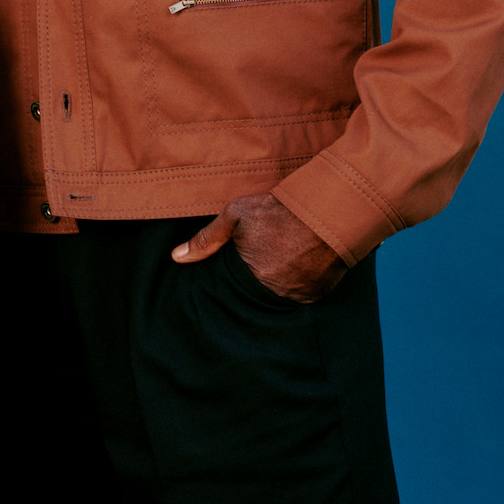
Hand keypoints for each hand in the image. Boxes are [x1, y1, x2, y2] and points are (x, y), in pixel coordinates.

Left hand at [171, 193, 346, 301]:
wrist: (327, 209)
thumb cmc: (278, 210)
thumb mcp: (236, 216)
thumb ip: (206, 239)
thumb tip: (176, 258)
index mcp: (250, 276)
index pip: (235, 287)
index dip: (239, 272)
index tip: (246, 258)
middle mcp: (274, 292)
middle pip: (259, 292)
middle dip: (260, 276)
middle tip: (269, 255)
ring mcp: (298, 295)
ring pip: (281, 294)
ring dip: (280, 281)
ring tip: (284, 256)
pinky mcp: (319, 294)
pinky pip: (303, 294)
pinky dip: (300, 282)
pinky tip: (299, 262)